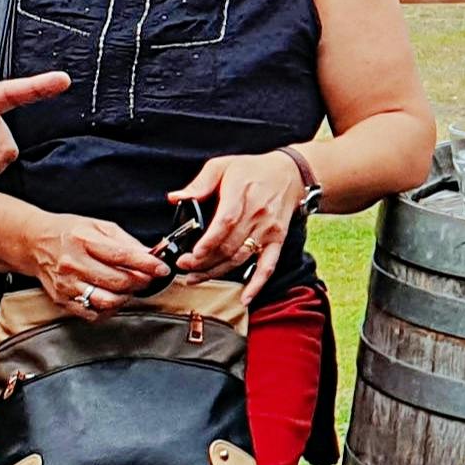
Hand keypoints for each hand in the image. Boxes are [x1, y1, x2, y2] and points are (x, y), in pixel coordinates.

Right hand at [19, 208, 170, 312]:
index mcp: (83, 240)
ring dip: (125, 297)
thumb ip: (125, 241)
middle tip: (147, 278)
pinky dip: (109, 308)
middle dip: (140, 281)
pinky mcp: (62, 300)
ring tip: (129, 288)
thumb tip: (151, 254)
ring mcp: (66, 285)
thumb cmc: (68, 232)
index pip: (121, 255)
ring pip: (106, 301)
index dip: (146, 264)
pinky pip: (93, 313)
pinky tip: (112, 297)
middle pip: (117, 281)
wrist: (35, 243)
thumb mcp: (98, 226)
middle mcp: (73, 264)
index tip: (161, 268)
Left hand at [166, 149, 308, 297]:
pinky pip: (268, 266)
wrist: (289, 173)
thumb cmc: (252, 169)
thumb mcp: (222, 166)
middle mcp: (257, 215)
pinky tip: (245, 298)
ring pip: (241, 259)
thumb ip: (199, 183)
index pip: (225, 223)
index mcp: (241, 195)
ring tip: (195, 278)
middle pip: (229, 246)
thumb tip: (175, 198)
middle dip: (203, 262)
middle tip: (184, 268)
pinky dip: (257, 284)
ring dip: (217, 272)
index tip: (192, 255)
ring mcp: (268, 230)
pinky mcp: (277, 240)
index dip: (208, 243)